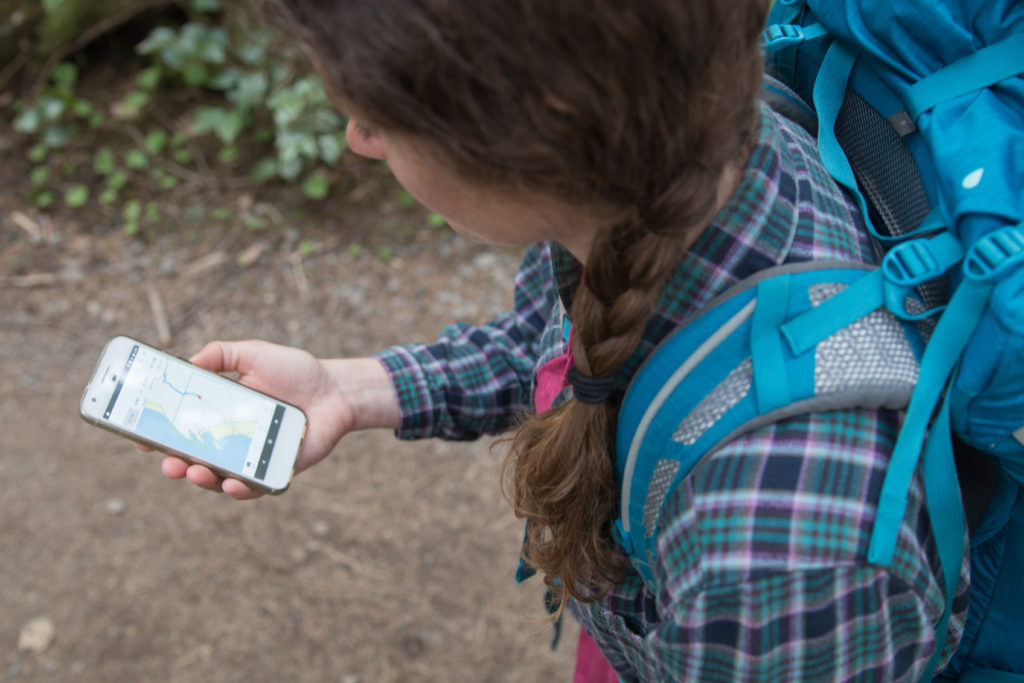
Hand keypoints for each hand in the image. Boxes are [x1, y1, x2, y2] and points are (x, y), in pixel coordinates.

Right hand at [160, 340, 398, 498]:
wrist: (337, 389)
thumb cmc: (296, 371)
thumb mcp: (254, 353)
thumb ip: (221, 354)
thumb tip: (187, 362)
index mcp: (221, 413)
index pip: (182, 428)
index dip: (159, 436)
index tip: (141, 438)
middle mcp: (232, 439)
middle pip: (194, 459)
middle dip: (175, 465)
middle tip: (169, 463)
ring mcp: (253, 458)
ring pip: (218, 478)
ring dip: (202, 479)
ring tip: (195, 472)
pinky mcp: (276, 471)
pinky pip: (253, 488)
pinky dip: (240, 489)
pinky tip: (232, 483)